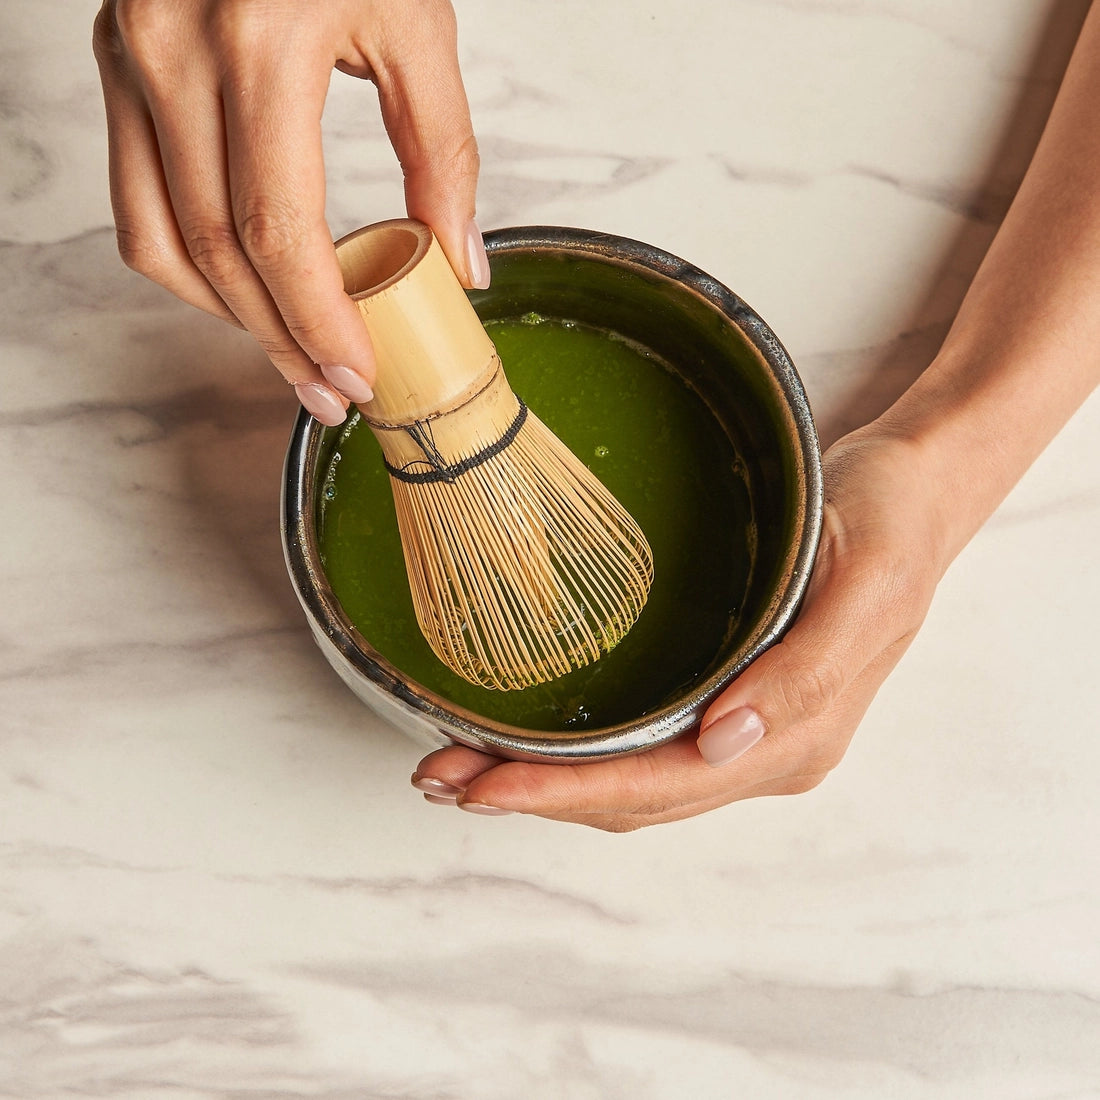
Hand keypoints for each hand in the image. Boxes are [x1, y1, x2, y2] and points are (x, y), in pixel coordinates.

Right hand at [93, 0, 485, 424]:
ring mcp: (130, 56)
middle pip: (217, 252)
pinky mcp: (117, 62)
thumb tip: (458, 263)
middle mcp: (174, 53)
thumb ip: (444, 150)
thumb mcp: (415, 20)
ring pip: (159, 241)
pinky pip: (136, 200)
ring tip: (292, 357)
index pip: (277, 228)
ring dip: (228, 318)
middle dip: (279, 341)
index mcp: (259, 43)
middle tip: (331, 392)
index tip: (356, 374)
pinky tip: (244, 291)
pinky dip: (188, 265)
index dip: (316, 319)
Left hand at [410, 427, 943, 829]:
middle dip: (532, 796)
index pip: (660, 786)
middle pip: (632, 799)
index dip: (566, 794)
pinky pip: (643, 749)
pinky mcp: (729, 697)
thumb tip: (724, 744)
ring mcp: (747, 730)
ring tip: (459, 767)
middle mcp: (764, 749)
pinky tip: (529, 740)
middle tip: (440, 777)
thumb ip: (804, 673)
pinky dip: (579, 756)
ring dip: (545, 784)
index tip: (484, 789)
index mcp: (798, 736)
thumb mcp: (865, 584)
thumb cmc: (891, 525)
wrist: (915, 491)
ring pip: (630, 784)